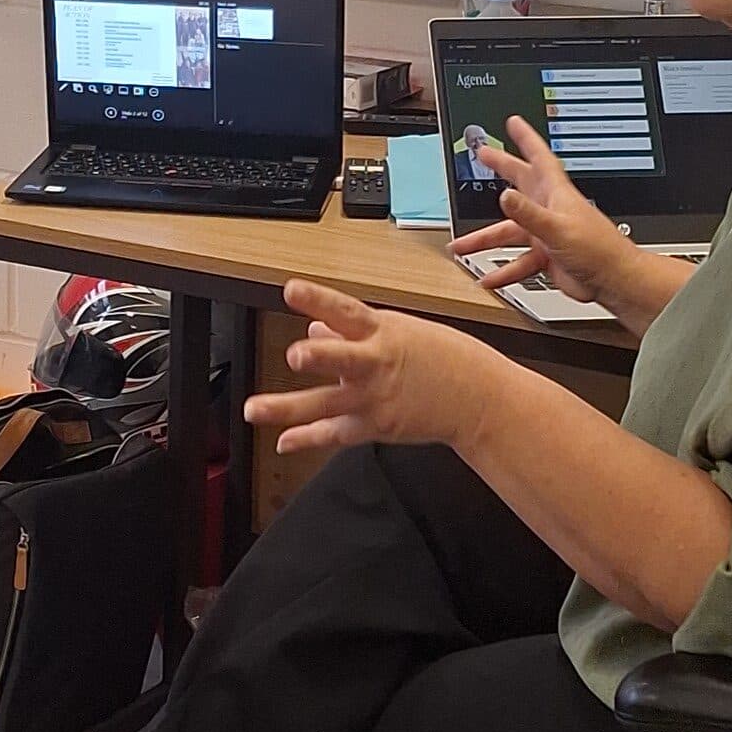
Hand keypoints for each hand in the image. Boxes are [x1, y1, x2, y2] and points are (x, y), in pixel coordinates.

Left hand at [244, 279, 488, 462]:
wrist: (476, 398)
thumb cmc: (443, 358)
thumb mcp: (400, 331)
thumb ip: (351, 332)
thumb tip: (315, 327)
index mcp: (383, 332)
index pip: (346, 311)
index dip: (318, 299)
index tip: (292, 289)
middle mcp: (376, 364)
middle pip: (343, 359)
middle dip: (320, 357)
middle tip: (295, 355)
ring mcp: (375, 398)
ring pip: (326, 404)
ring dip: (288, 408)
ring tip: (255, 408)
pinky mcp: (377, 426)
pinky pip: (336, 434)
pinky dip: (307, 439)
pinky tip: (282, 441)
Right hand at [449, 116, 624, 305]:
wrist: (614, 280)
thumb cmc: (599, 250)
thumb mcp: (558, 228)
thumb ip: (529, 214)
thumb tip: (506, 196)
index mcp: (556, 195)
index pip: (539, 158)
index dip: (526, 138)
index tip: (513, 122)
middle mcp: (550, 210)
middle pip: (520, 184)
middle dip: (501, 167)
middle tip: (483, 154)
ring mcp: (547, 234)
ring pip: (510, 232)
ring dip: (486, 239)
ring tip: (462, 246)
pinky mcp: (547, 256)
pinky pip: (518, 262)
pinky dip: (503, 271)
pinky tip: (489, 279)